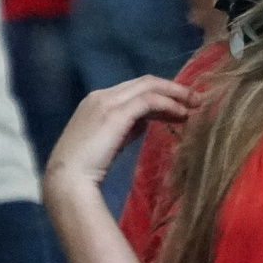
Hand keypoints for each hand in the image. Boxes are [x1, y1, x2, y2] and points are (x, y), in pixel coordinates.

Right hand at [46, 77, 195, 192]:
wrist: (68, 180)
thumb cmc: (84, 170)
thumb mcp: (107, 143)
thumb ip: (124, 129)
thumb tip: (145, 122)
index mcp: (95, 101)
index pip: (133, 89)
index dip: (159, 94)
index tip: (178, 105)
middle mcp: (101, 95)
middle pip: (143, 82)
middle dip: (171, 89)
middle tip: (194, 99)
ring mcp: (107, 102)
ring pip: (148, 87)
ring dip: (174, 94)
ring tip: (194, 105)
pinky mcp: (116, 114)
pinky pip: (148, 101)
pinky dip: (168, 104)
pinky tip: (181, 114)